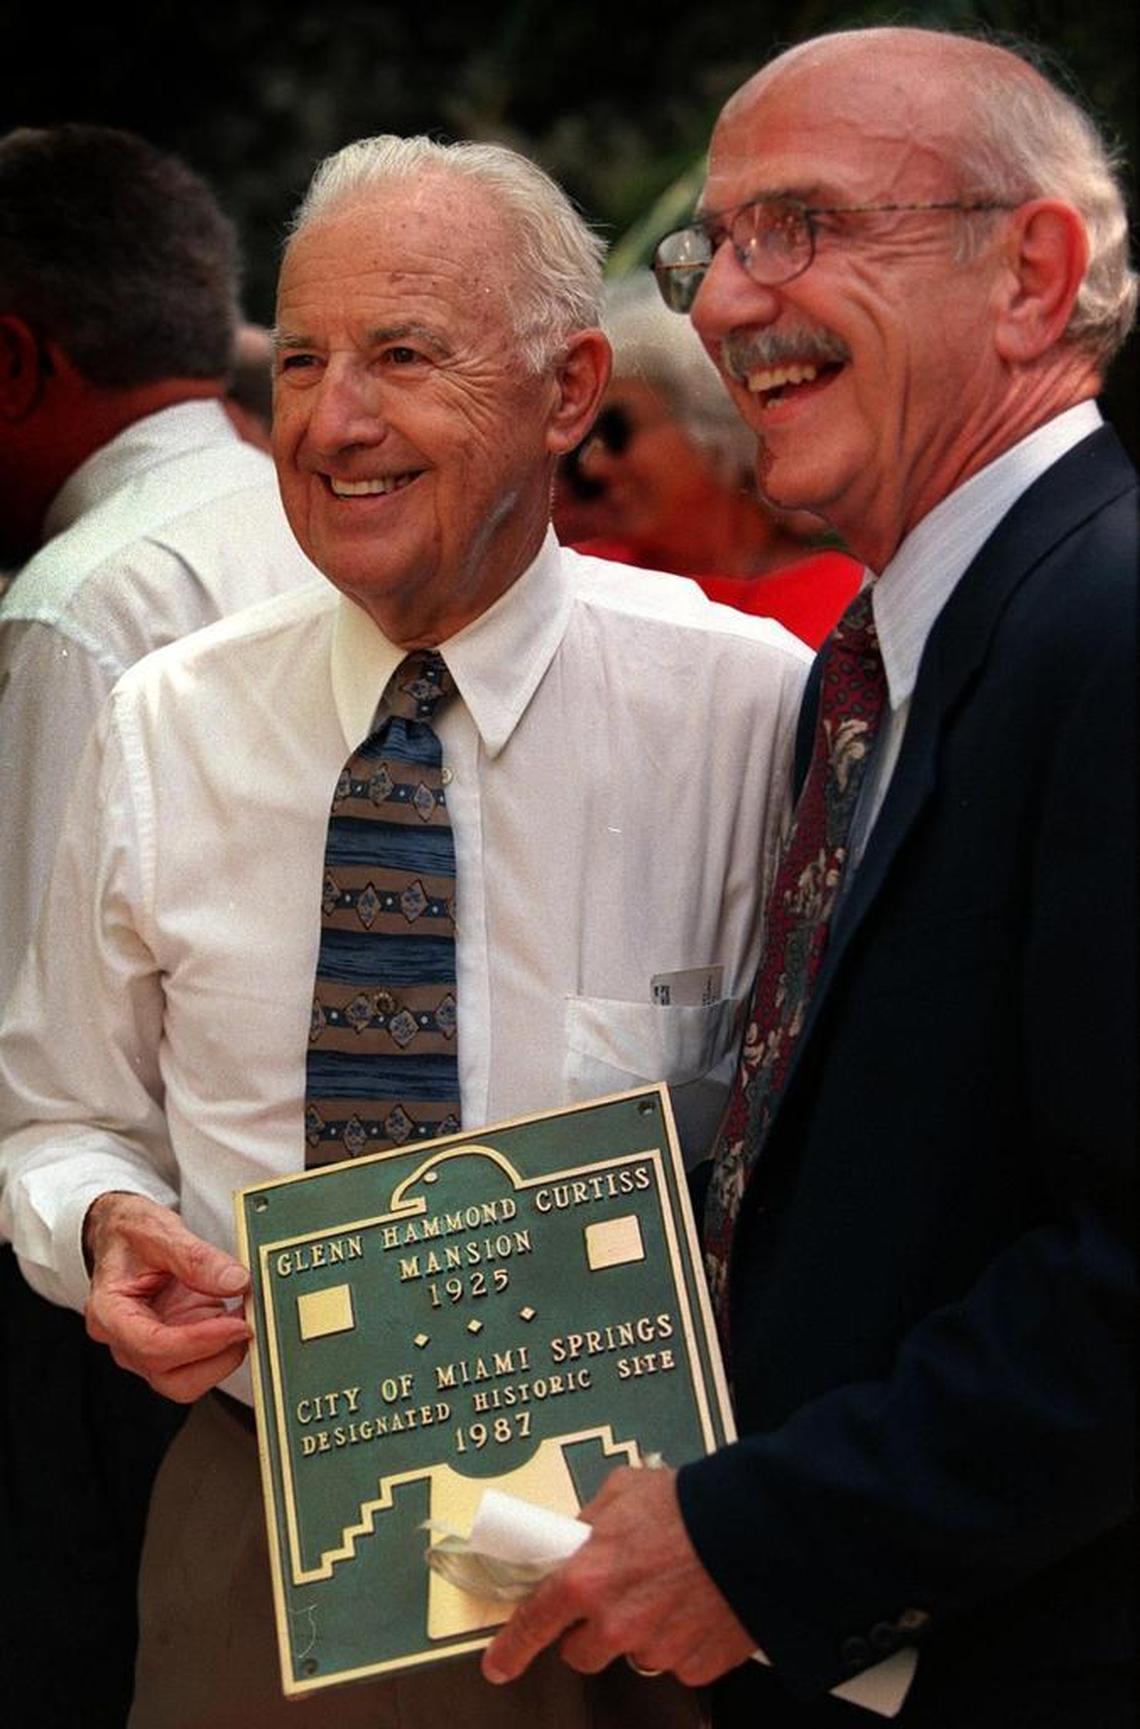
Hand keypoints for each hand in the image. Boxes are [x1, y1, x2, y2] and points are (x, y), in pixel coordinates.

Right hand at [84, 1192, 251, 1401]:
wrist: (121, 1236)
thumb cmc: (127, 1234)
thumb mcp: (158, 1231)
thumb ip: (196, 1257)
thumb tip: (235, 1282)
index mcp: (110, 1313)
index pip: (153, 1346)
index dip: (199, 1342)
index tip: (236, 1325)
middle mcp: (126, 1340)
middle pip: (170, 1378)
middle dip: (215, 1358)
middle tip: (246, 1324)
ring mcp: (150, 1347)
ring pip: (188, 1380)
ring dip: (223, 1356)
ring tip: (244, 1317)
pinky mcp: (174, 1344)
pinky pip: (201, 1363)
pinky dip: (225, 1347)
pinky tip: (237, 1318)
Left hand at [481, 1464, 755, 1688]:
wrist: (753, 1525)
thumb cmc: (689, 1503)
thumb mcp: (622, 1491)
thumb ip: (592, 1521)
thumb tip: (580, 1536)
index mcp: (586, 1579)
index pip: (533, 1623)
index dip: (511, 1648)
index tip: (499, 1664)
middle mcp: (615, 1624)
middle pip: (582, 1653)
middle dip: (591, 1630)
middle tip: (616, 1597)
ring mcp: (656, 1649)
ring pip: (632, 1654)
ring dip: (641, 1631)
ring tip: (670, 1588)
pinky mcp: (694, 1664)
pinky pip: (676, 1661)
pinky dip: (681, 1639)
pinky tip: (695, 1604)